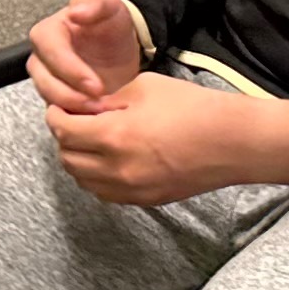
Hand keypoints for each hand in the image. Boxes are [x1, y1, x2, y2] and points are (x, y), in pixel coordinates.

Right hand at [26, 0, 145, 112]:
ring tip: (101, 109)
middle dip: (71, 95)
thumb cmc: (111, 23)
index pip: (49, 51)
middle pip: (44, 80)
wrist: (121, 46)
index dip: (70, 69)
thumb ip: (96, 2)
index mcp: (48, 32)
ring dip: (74, 108)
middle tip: (99, 102)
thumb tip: (75, 12)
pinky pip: (60, 113)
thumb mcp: (110, 4)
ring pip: (49, 99)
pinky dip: (77, 117)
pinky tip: (97, 116)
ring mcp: (48, 80)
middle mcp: (42, 58)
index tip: (95, 84)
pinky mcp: (58, 98)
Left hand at [44, 72, 288, 207]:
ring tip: (93, 140)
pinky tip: (111, 159)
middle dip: (65, 138)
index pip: (62, 131)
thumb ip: (106, 100)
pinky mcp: (145, 201)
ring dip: (80, 159)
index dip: (56, 116)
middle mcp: (117, 170)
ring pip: (83, 181)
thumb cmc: (193, 108)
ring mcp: (131, 191)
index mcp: (114, 136)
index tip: (60, 107)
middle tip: (75, 121)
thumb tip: (84, 108)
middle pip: (67, 158)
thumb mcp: (143, 88)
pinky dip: (98, 177)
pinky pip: (105, 193)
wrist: (232, 142)